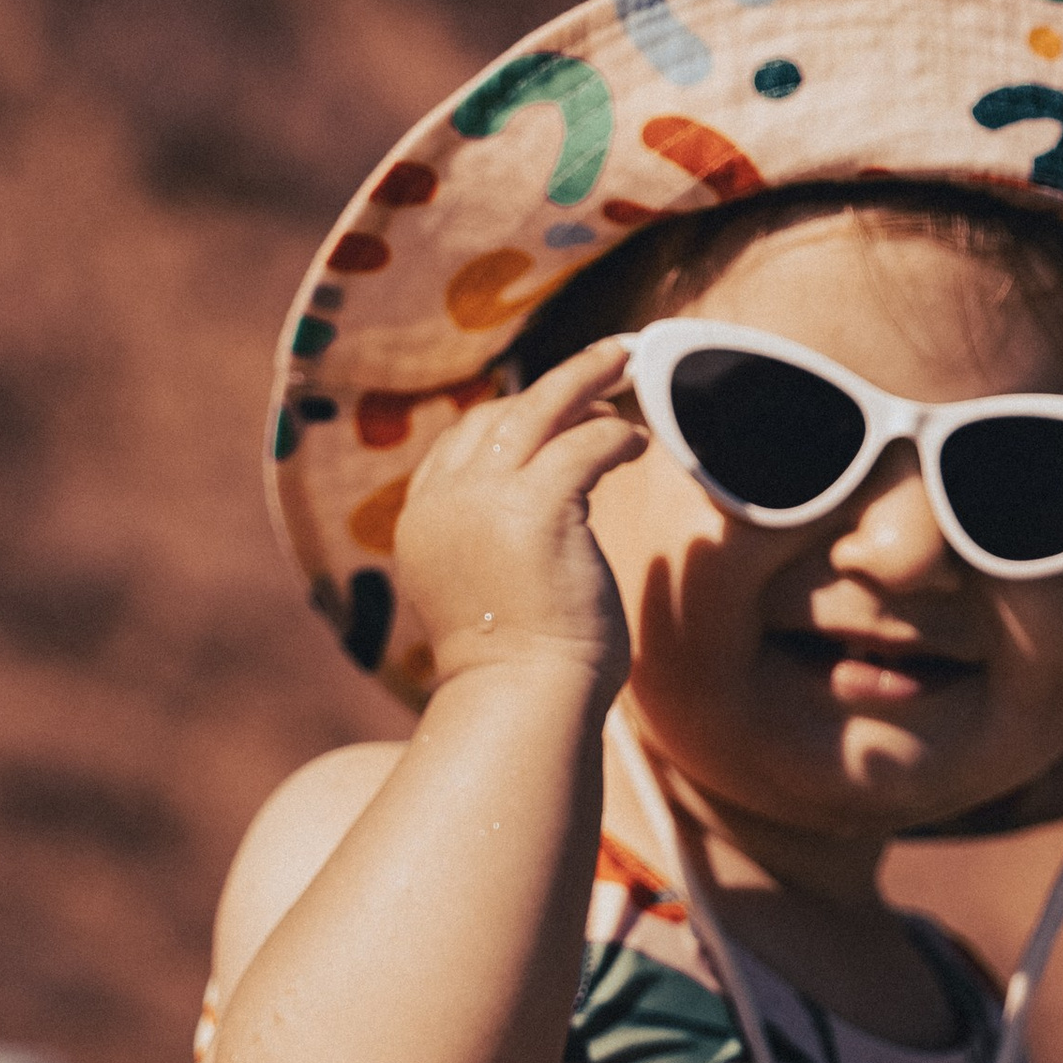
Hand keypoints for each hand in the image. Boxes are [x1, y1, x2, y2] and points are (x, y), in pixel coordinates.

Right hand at [395, 340, 648, 695]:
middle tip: (605, 358)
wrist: (521, 705)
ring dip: (586, 379)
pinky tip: (638, 441)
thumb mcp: (486, 598)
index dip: (507, 421)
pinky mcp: (538, 507)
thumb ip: (493, 550)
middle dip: (553, 383)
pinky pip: (583, 445)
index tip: (551, 413)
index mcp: (425, 523)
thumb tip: (532, 538)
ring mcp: (486, 500)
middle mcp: (446, 502)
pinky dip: (613, 435)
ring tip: (626, 361)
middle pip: (497, 416)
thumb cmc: (520, 675)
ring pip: (538, 410)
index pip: (460, 447)